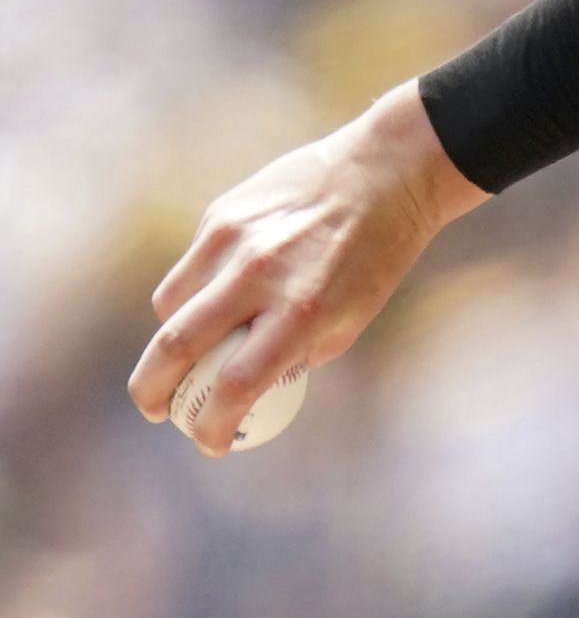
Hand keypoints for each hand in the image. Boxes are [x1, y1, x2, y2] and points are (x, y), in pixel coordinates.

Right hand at [126, 80, 488, 455]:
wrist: (385, 175)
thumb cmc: (375, 257)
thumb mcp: (352, 319)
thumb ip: (297, 353)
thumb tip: (245, 388)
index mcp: (304, 312)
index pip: (235, 386)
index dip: (212, 426)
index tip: (209, 442)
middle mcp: (261, 276)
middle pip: (175, 348)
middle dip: (154, 392)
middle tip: (158, 410)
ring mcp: (233, 241)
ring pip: (170, 308)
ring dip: (174, 339)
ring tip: (195, 347)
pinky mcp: (220, 214)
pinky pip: (187, 270)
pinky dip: (192, 294)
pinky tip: (220, 293)